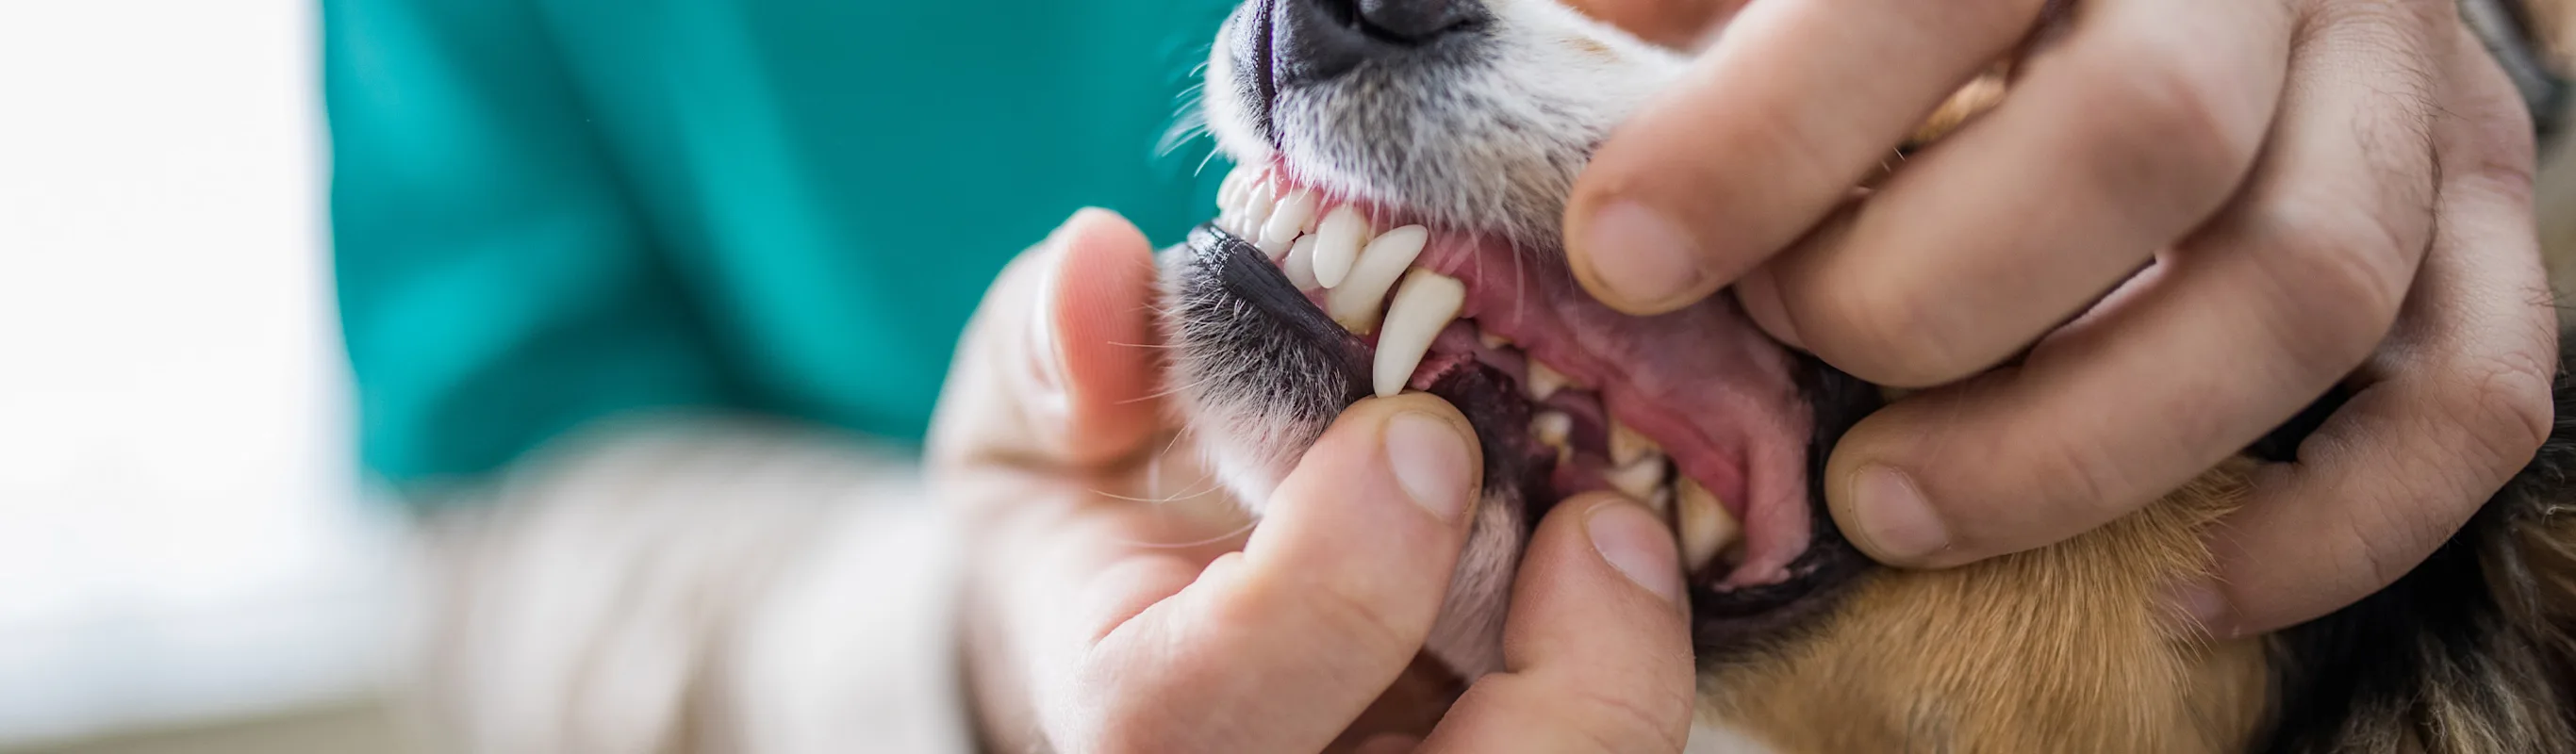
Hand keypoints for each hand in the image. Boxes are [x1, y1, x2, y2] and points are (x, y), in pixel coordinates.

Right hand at [930, 209, 1698, 751]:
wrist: (1131, 612)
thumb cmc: (1090, 501)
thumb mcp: (1037, 409)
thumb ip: (1056, 345)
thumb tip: (1107, 267)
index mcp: (1130, 713)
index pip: (1195, 717)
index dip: (1327, 590)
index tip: (1418, 434)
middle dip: (1559, 688)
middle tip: (1602, 520)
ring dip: (1623, 683)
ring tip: (1627, 537)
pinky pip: (1587, 750)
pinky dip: (1637, 670)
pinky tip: (1631, 567)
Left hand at [1561, 0, 2557, 635]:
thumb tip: (1534, 103)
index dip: (1766, 136)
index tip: (1626, 250)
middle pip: (2143, 142)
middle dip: (1926, 294)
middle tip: (1787, 348)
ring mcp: (2408, 93)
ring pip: (2306, 287)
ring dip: (2087, 440)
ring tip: (1892, 507)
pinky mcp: (2482, 214)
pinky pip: (2472, 394)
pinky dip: (2337, 521)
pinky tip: (2186, 587)